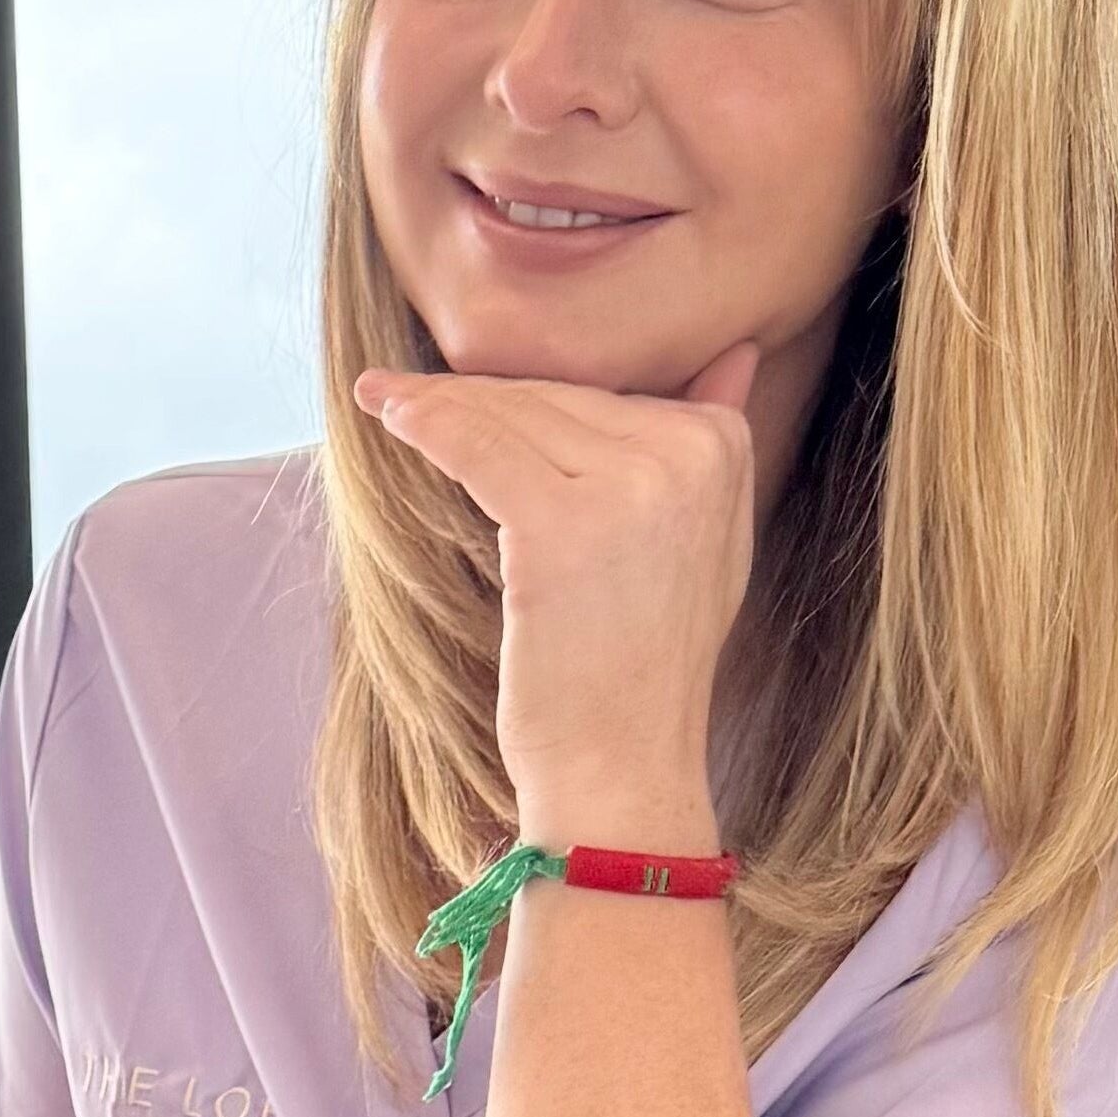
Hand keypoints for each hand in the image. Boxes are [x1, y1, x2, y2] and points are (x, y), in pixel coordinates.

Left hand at [349, 340, 758, 832]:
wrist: (623, 763)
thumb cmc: (642, 661)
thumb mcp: (707, 543)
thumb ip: (712, 441)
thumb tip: (735, 354)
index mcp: (723, 449)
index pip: (602, 395)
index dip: (527, 397)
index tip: (465, 390)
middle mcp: (689, 456)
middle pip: (553, 400)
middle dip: (475, 399)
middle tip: (402, 393)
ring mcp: (632, 487)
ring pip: (509, 419)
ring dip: (435, 405)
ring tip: (381, 397)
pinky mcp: (562, 524)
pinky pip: (477, 449)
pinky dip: (425, 426)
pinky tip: (387, 414)